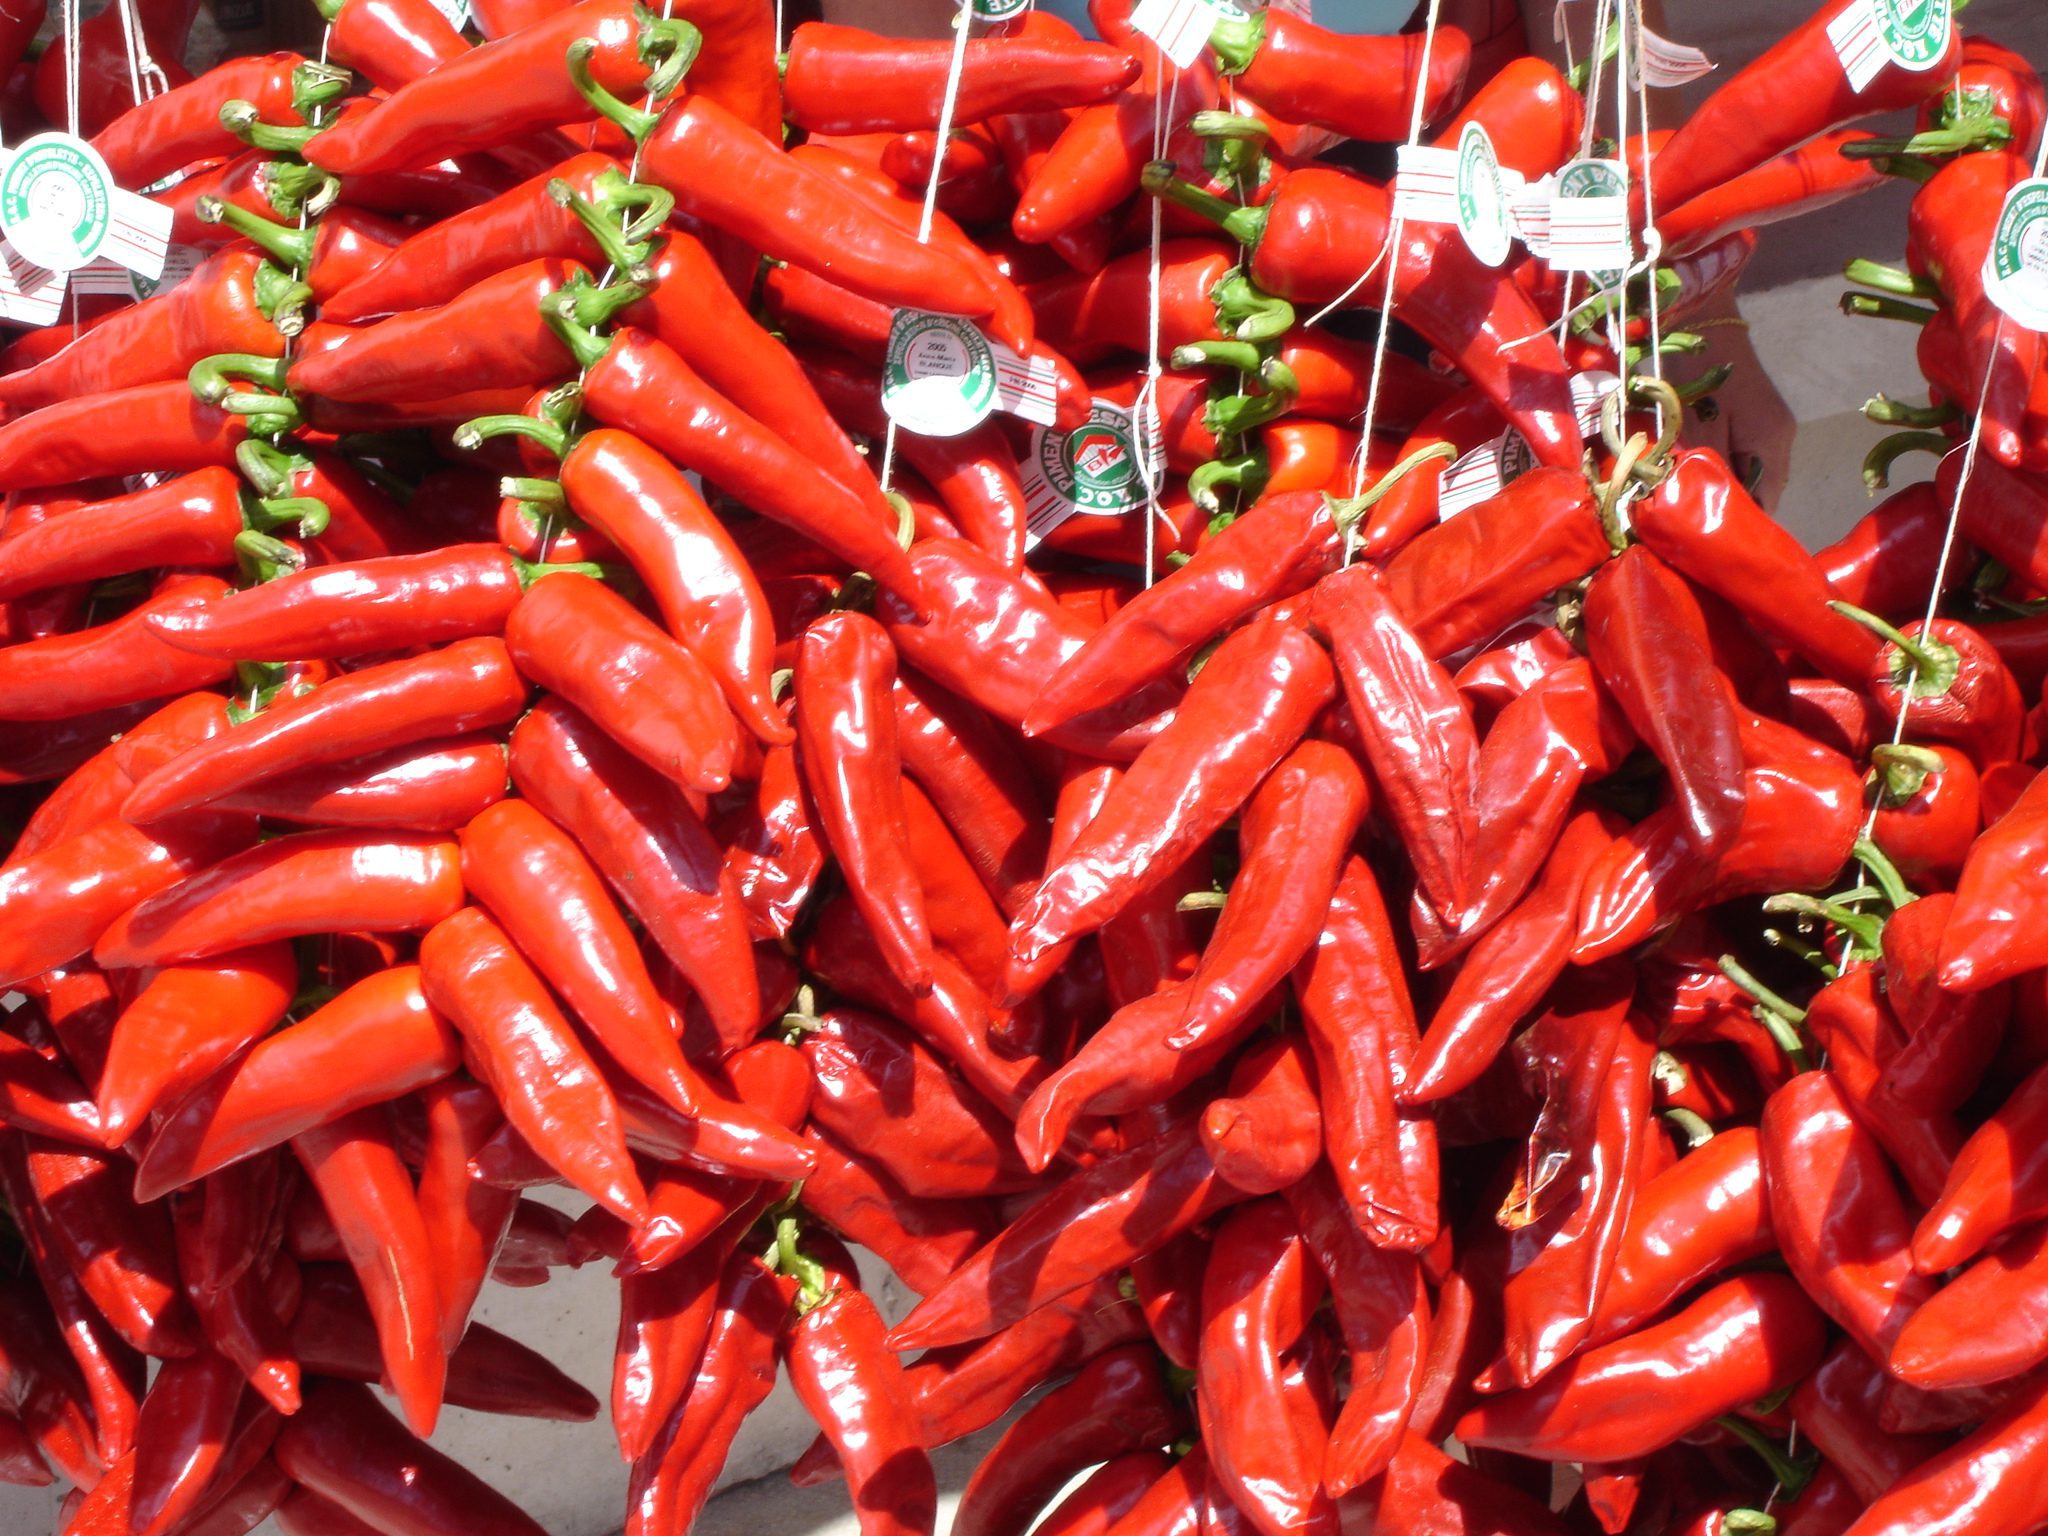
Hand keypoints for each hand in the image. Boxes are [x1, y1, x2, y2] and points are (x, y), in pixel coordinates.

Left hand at [1664, 295, 1797, 510]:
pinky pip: (1740, 455)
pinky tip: (1691, 472)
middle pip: (1757, 493)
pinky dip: (1718, 467)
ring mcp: (1770, 426)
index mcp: (1771, 444)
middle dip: (1724, 510)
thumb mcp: (1693, 425)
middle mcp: (1780, 439)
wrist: (1700, 312)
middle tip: (1684, 527)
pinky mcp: (1754, 415)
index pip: (1764, 505)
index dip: (1735, 528)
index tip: (1701, 545)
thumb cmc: (1693, 369)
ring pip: (1747, 475)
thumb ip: (1701, 469)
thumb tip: (1697, 512)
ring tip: (1683, 503)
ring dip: (1719, 488)